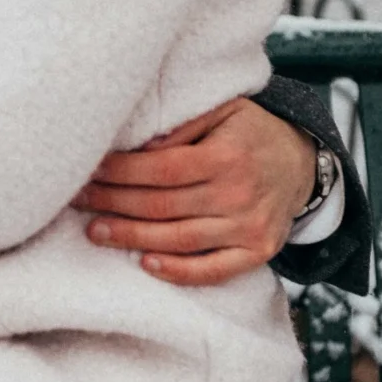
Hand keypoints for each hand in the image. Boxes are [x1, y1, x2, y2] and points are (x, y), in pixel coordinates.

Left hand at [74, 96, 317, 289]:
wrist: (302, 162)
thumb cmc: (251, 133)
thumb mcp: (225, 109)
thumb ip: (184, 124)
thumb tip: (139, 146)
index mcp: (227, 155)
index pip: (161, 168)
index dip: (121, 172)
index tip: (89, 170)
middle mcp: (239, 193)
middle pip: (163, 205)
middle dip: (114, 203)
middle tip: (78, 200)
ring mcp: (249, 227)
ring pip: (179, 239)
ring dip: (132, 238)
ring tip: (96, 231)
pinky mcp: (257, 251)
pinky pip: (213, 269)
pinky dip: (178, 271)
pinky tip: (146, 264)